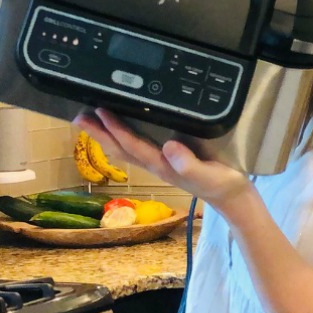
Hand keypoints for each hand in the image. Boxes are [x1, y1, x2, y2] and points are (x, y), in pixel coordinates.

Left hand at [71, 109, 256, 214]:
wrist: (233, 199)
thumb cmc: (224, 185)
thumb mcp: (210, 175)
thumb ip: (190, 164)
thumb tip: (168, 146)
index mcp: (164, 166)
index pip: (134, 146)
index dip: (117, 130)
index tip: (100, 112)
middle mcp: (157, 164)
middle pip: (121, 148)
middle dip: (100, 133)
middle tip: (79, 116)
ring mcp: (160, 163)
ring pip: (126, 148)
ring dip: (106, 135)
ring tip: (90, 120)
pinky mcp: (168, 160)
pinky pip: (138, 146)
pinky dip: (123, 136)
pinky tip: (119, 128)